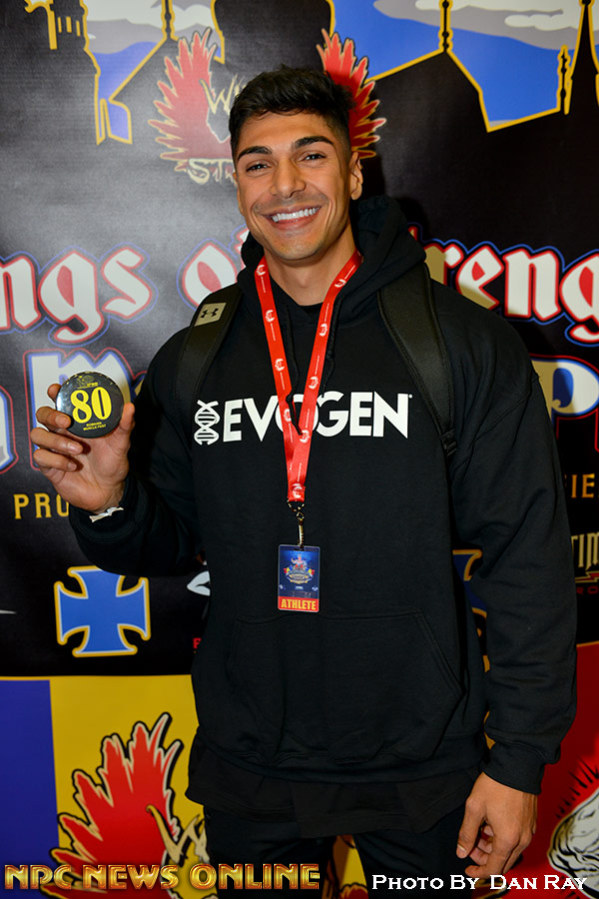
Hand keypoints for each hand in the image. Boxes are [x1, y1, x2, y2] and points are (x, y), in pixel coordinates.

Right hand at [31, 383, 134, 513]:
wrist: (108, 491)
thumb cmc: (112, 463)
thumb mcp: (121, 443)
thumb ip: (124, 426)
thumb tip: (130, 406)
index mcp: (77, 422)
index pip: (60, 401)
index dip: (55, 393)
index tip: (57, 389)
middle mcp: (62, 432)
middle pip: (42, 414)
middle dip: (51, 415)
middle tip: (67, 422)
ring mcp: (54, 449)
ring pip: (38, 435)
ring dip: (56, 441)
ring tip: (78, 450)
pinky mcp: (49, 466)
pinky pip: (40, 457)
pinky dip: (56, 460)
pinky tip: (73, 466)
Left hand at [456, 772, 536, 878]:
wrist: (518, 765)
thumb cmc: (496, 785)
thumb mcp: (474, 808)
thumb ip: (467, 833)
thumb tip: (461, 853)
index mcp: (508, 840)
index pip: (494, 869)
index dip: (478, 872)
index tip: (467, 869)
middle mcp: (522, 840)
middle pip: (503, 862)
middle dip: (485, 858)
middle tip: (471, 845)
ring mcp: (529, 831)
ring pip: (510, 851)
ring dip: (493, 847)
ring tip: (480, 829)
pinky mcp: (531, 823)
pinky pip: (517, 840)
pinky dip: (503, 838)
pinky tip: (492, 823)